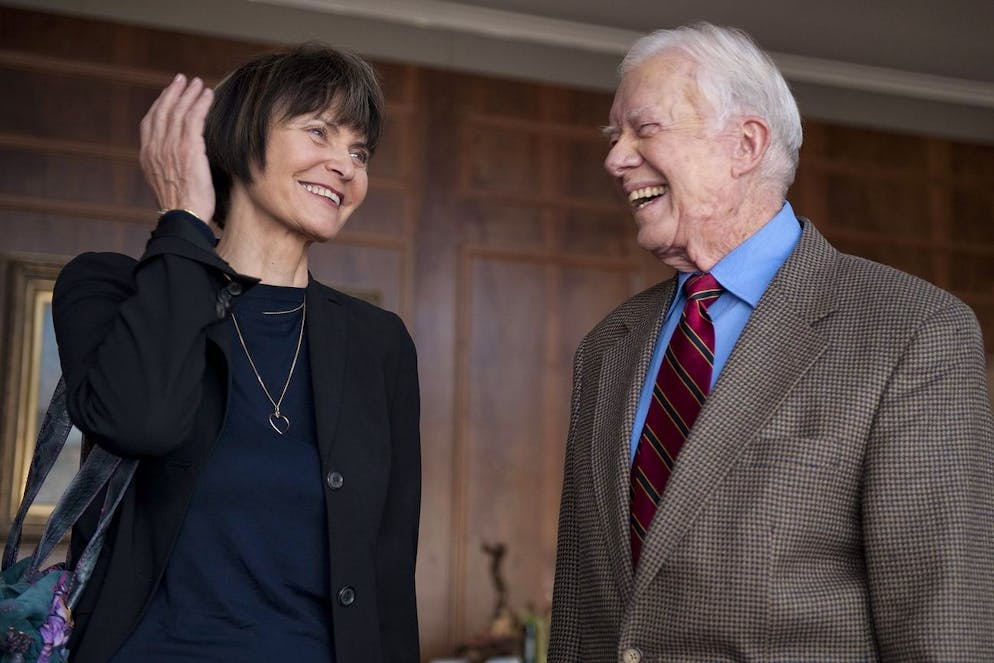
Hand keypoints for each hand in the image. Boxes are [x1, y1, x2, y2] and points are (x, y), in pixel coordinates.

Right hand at [140, 74, 214, 223]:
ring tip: (199, 83)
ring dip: (190, 94)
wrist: (184, 217)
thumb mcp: (165, 183)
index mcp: (147, 156)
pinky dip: (201, 104)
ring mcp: (171, 147)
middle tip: (183, 80)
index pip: (150, 122)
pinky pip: (194, 118)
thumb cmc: (181, 207)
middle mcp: (156, 148)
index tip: (168, 94)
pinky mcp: (189, 148)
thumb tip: (173, 161)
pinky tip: (208, 95)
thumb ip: (165, 166)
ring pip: (179, 112)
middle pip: (163, 111)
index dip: (159, 105)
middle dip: (174, 92)